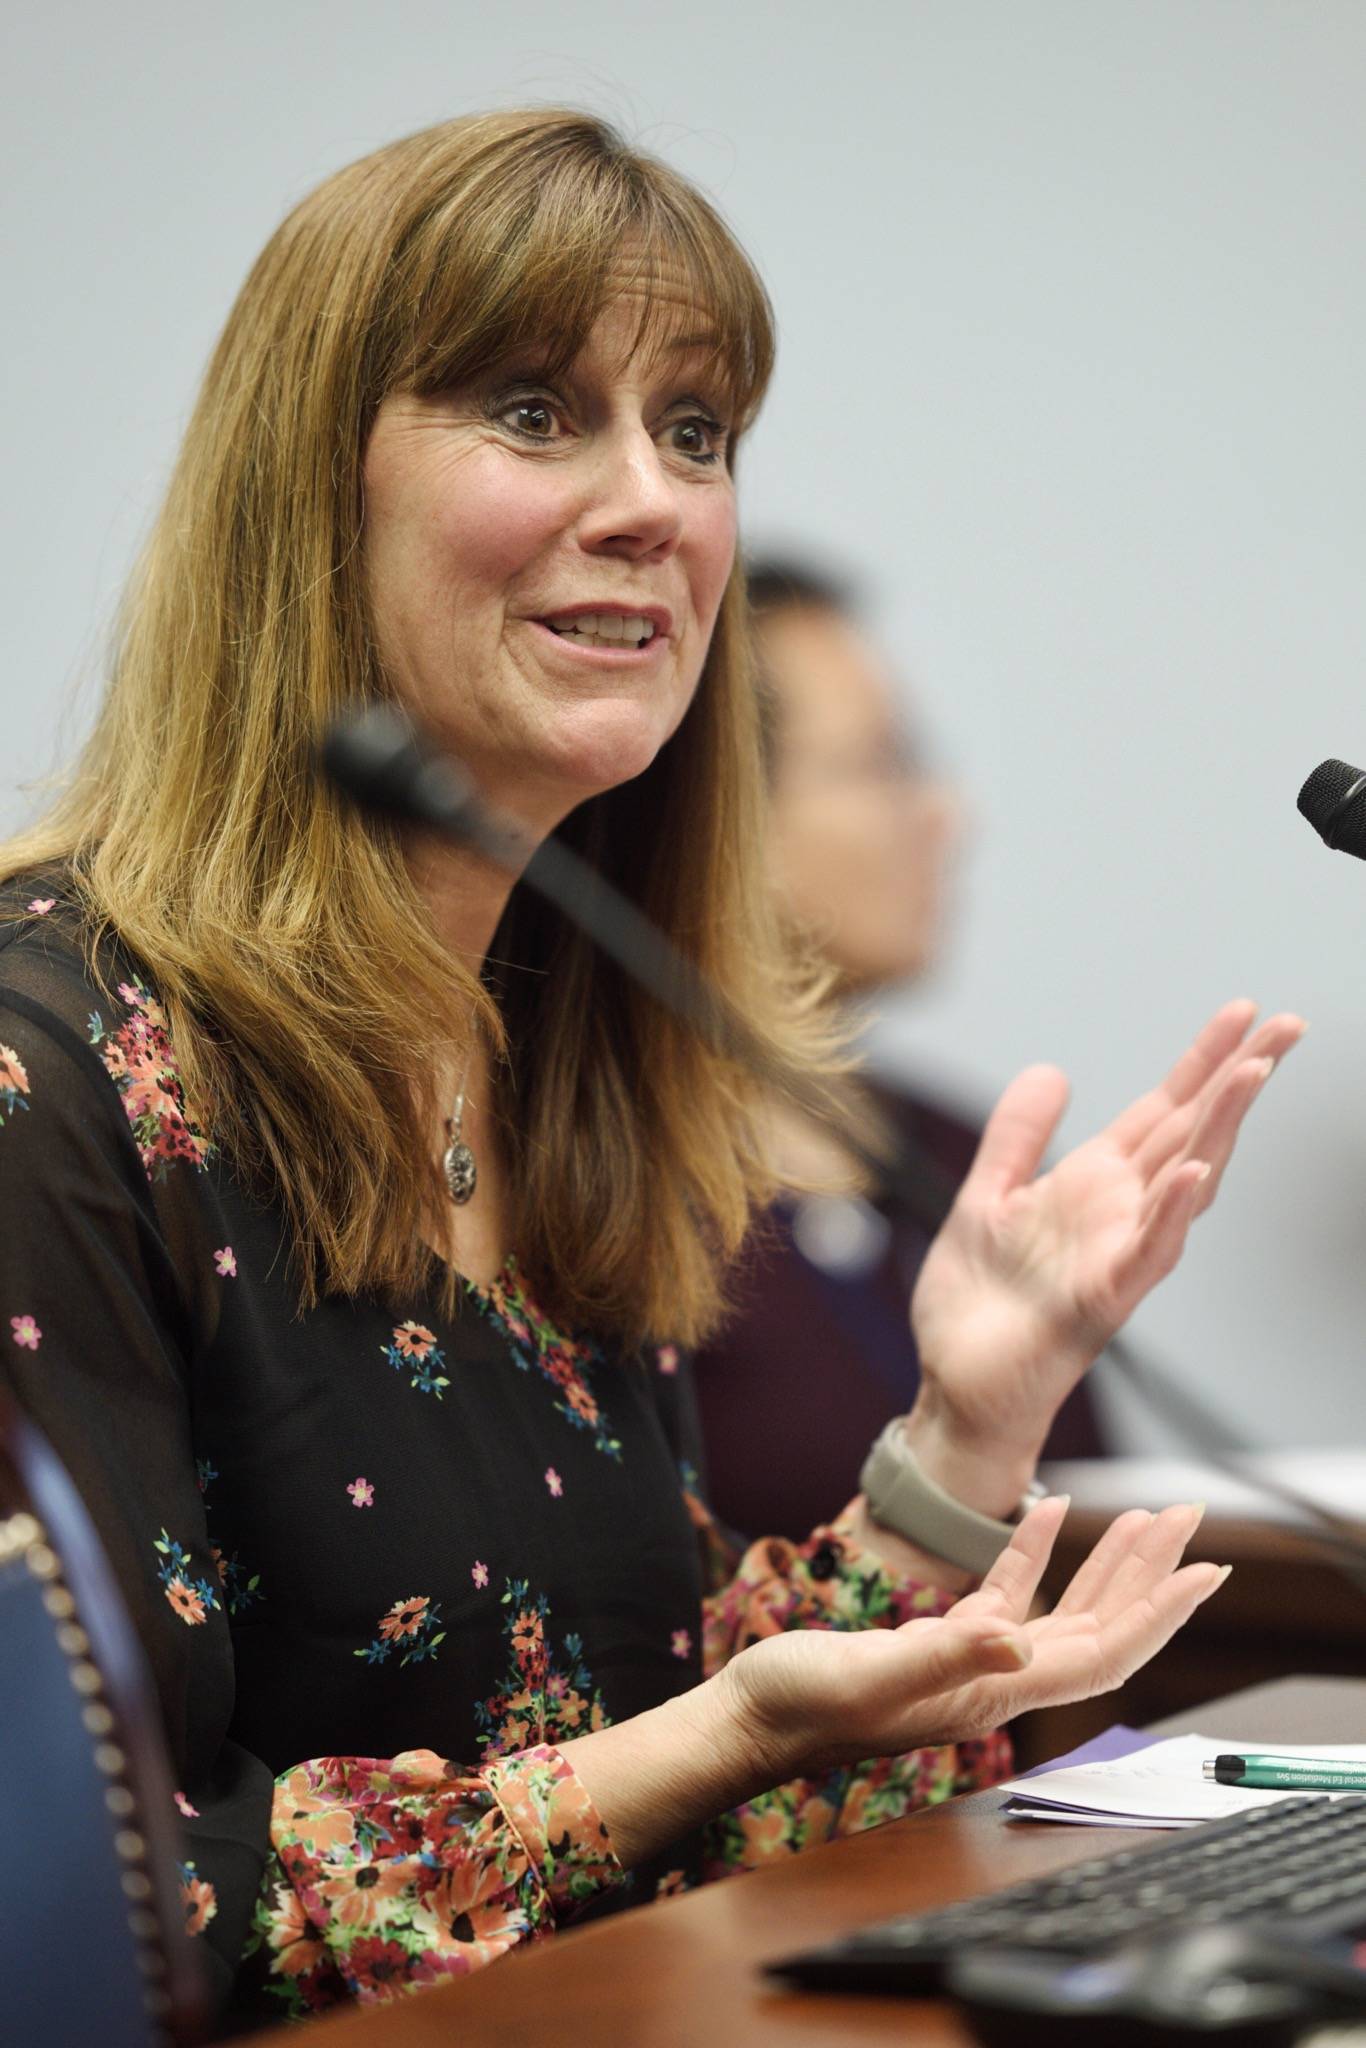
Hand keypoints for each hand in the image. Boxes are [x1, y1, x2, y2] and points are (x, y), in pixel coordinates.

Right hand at [721, 1497, 1224, 1776]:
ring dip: (1107, 1563)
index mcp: (995, 1694)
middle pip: (1101, 1629)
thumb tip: (1021, 1636)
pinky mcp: (939, 1643)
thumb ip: (948, 1655)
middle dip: (1151, 1576)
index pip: (1103, 1654)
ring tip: (1145, 1516)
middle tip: (1190, 1519)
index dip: (1157, 1614)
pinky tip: (1046, 1509)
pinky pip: (1007, 1592)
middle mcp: (998, 1682)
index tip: (1206, 1571)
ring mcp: (971, 1663)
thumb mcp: (872, 1675)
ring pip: (1064, 1611)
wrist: (750, 1720)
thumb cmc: (800, 1705)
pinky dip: (1034, 1550)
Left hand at [905, 1000, 1304, 1511]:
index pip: (1163, 1110)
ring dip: (1220, 1129)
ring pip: (1187, 1183)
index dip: (1203, 1061)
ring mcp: (1118, 1256)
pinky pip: (1147, 1252)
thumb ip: (1020, 1138)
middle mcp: (1120, 1214)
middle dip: (1239, 1079)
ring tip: (1254, 1072)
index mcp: (1094, 1185)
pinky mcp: (1100, 1301)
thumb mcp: (987, 1197)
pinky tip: (1193, 1172)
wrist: (954, 1386)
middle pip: (1193, 1133)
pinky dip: (1172, 1213)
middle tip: (1288, 1025)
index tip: (1243, 1011)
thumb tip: (1051, 1070)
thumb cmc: (978, 1306)